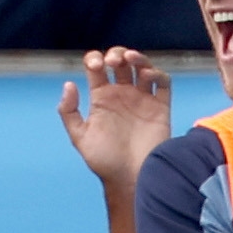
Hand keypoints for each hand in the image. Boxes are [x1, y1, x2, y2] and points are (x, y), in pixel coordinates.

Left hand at [57, 47, 172, 188]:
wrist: (131, 178)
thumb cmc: (104, 161)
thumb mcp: (80, 137)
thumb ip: (69, 111)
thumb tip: (69, 84)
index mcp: (102, 98)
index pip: (97, 68)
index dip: (95, 59)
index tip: (95, 65)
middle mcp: (122, 94)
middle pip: (120, 62)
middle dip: (116, 54)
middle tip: (112, 62)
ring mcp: (142, 99)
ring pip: (142, 67)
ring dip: (137, 58)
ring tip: (130, 59)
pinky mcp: (160, 107)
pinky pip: (163, 83)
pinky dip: (157, 73)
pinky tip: (147, 75)